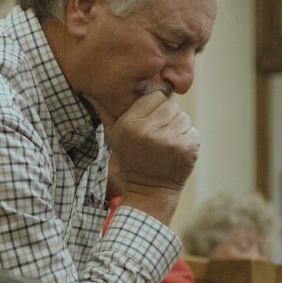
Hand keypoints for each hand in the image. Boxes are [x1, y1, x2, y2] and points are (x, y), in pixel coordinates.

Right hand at [87, 92, 198, 223]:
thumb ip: (105, 112)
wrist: (148, 190)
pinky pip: (192, 131)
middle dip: (167, 117)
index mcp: (131, 124)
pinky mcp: (187, 149)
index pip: (155, 96)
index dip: (155, 107)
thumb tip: (89, 93)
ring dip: (178, 128)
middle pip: (171, 105)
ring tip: (166, 143)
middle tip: (159, 133)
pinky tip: (176, 151)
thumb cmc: (130, 159)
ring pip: (183, 117)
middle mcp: (149, 131)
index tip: (151, 120)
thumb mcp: (113, 136)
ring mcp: (170, 141)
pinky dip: (187, 140)